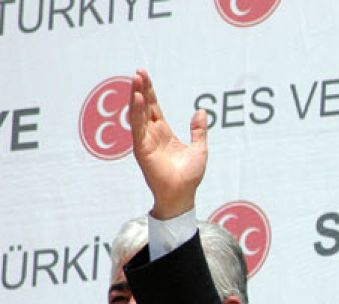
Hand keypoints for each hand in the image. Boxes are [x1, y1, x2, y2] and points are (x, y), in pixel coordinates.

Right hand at [129, 69, 207, 218]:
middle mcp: (152, 135)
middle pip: (144, 107)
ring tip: (135, 79)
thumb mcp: (199, 148)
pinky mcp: (142, 150)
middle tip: (138, 71)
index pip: (153, 108)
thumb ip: (199, 130)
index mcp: (164, 133)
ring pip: (139, 115)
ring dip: (136, 97)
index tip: (144, 75)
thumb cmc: (189, 176)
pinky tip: (136, 99)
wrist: (183, 195)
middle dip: (141, 89)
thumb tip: (201, 111)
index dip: (149, 92)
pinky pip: (138, 128)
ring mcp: (145, 142)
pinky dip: (137, 113)